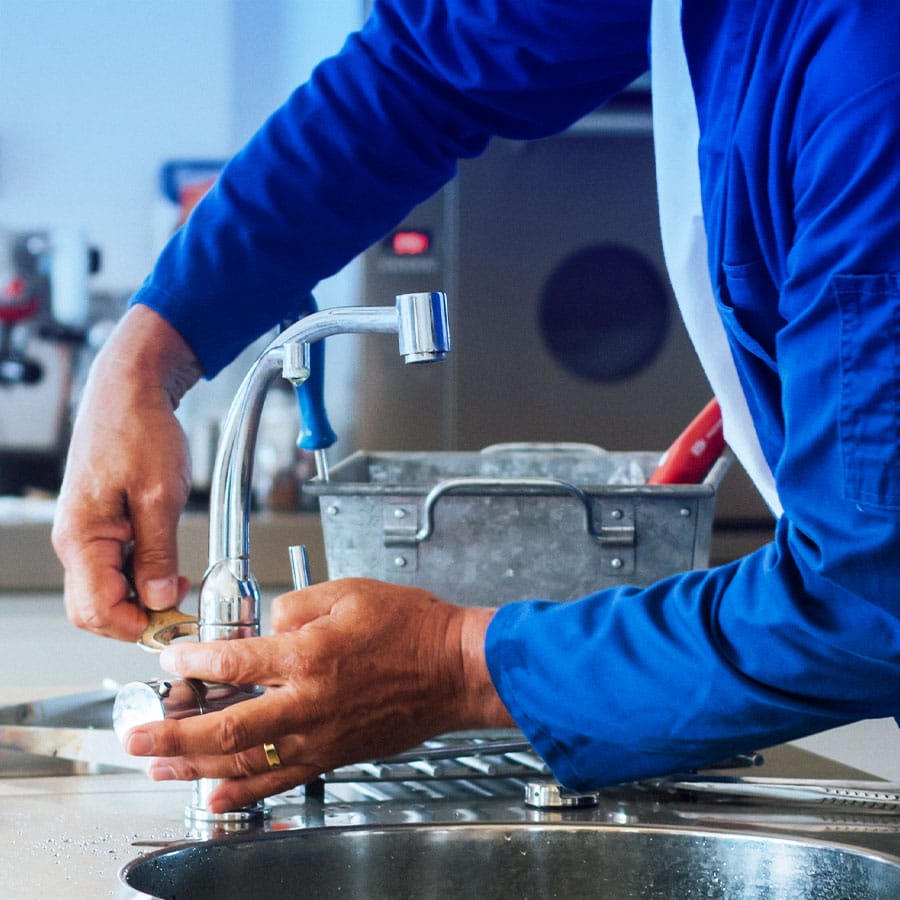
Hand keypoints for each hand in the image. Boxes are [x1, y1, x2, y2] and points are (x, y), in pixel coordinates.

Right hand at [52, 305, 200, 639]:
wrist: (130, 389)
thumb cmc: (138, 429)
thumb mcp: (160, 495)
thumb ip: (158, 553)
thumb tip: (159, 598)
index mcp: (82, 537)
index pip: (95, 611)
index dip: (136, 627)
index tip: (174, 624)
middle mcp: (76, 541)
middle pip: (95, 608)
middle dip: (137, 617)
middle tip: (179, 610)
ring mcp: (88, 534)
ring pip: (107, 589)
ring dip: (142, 597)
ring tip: (179, 585)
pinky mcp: (102, 524)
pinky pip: (115, 566)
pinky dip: (141, 576)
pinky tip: (168, 568)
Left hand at [123, 578, 512, 811]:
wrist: (452, 668)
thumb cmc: (410, 627)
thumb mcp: (350, 591)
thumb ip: (297, 605)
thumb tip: (266, 624)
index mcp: (310, 654)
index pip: (234, 660)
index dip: (193, 659)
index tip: (171, 658)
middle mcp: (309, 702)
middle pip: (225, 728)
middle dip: (172, 734)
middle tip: (136, 737)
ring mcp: (320, 735)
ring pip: (245, 762)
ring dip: (195, 768)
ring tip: (159, 768)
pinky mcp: (333, 754)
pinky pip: (280, 781)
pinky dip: (243, 794)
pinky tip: (215, 797)